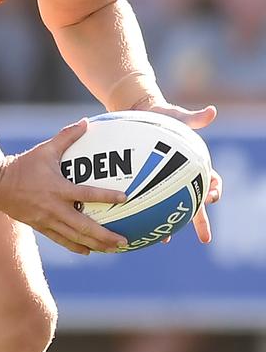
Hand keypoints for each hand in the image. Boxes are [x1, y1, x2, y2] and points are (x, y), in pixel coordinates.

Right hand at [0, 119, 126, 254]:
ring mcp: (47, 220)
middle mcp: (55, 208)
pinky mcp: (41, 226)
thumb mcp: (45, 149)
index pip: (87, 194)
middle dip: (105, 235)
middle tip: (123, 241)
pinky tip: (89, 250)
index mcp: (58, 188)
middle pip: (84, 226)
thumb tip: (85, 122)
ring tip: (113, 249)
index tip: (125, 198)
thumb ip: (66, 136)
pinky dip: (76, 246)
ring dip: (95, 244)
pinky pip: (62, 239)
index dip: (107, 197)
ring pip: (75, 237)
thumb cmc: (23, 165)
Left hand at [142, 102, 221, 243]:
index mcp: (194, 165)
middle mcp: (181, 178)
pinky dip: (144, 214)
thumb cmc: (163, 116)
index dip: (215, 190)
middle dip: (200, 221)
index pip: (212, 181)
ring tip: (165, 239)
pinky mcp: (146, 183)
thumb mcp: (178, 116)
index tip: (212, 197)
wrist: (142, 115)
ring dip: (170, 224)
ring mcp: (164, 183)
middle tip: (204, 237)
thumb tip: (211, 112)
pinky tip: (137, 226)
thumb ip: (193, 118)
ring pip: (171, 209)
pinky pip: (146, 201)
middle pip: (195, 204)